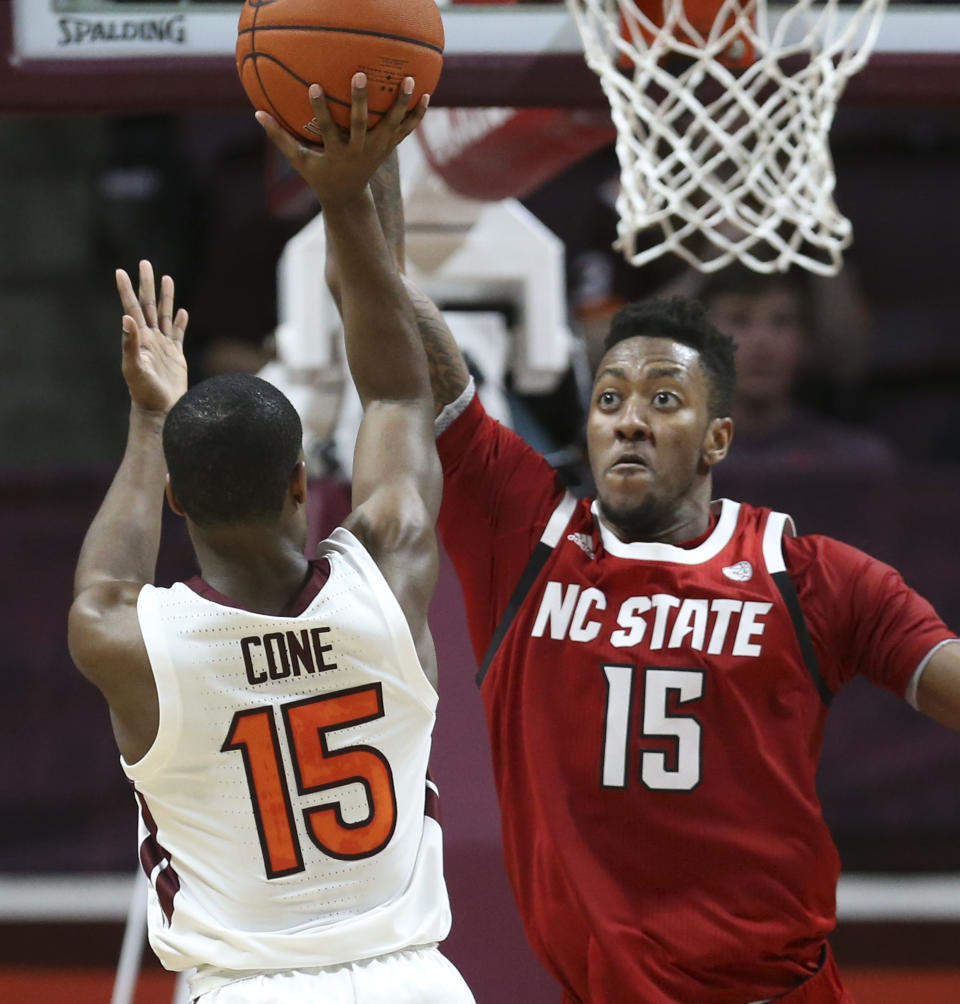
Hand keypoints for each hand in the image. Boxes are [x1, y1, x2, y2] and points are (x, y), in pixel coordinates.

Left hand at [116, 260, 187, 414]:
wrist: (160, 409)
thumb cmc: (144, 391)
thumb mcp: (134, 367)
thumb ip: (130, 343)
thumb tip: (126, 317)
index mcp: (139, 338)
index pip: (131, 308)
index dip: (126, 290)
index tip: (121, 271)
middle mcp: (150, 338)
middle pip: (148, 305)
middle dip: (147, 284)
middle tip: (145, 263)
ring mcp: (163, 346)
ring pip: (164, 315)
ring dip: (165, 297)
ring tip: (167, 279)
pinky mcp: (176, 356)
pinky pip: (178, 334)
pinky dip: (180, 322)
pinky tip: (182, 313)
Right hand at [256, 74, 428, 207]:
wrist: (348, 198)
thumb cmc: (320, 176)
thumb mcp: (300, 161)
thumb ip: (280, 138)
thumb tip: (257, 114)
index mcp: (337, 154)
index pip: (327, 131)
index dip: (321, 110)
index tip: (314, 87)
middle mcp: (359, 152)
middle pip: (361, 125)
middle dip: (361, 101)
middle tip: (360, 75)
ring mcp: (377, 151)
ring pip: (391, 126)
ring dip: (401, 104)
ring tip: (410, 80)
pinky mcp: (388, 149)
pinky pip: (405, 131)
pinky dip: (416, 116)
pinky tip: (426, 96)